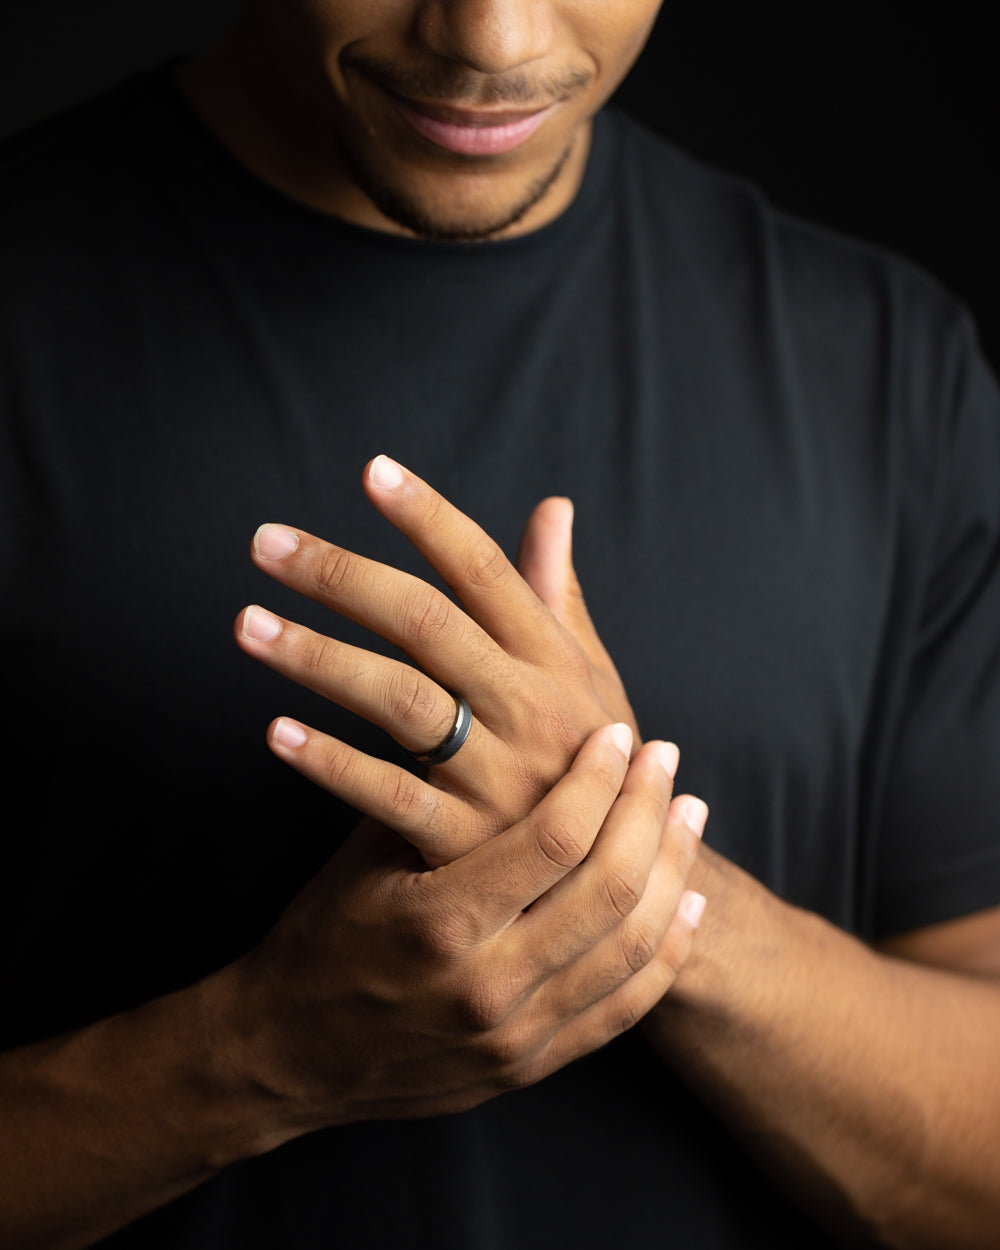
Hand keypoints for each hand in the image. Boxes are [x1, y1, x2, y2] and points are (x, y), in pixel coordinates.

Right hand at [216, 724, 706, 1136]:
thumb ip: (432, 796)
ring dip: (674, 871)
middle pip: (610, 888)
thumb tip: (483, 709)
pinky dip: (666, 950)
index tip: (618, 734)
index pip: (554, 839)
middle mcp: (488, 985)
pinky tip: (687, 901)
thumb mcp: (365, 857)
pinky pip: (625, 1007)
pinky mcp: (532, 1066)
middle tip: (666, 759)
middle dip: (648, 811)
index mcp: (440, 922)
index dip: (598, 779)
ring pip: (632, 947)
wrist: (289, 1055)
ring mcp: (516, 1036)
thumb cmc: (323, 936)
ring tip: (688, 814)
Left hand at [235, 456, 641, 864]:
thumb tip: (552, 507)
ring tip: (247, 624)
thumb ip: (559, 593)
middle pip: (426, 622)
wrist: (622, 882)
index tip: (371, 472)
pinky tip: (275, 732)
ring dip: (317, 657)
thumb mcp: (591, 677)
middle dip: (342, 576)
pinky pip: (390, 797)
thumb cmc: (593, 763)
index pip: (486, 571)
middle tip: (265, 543)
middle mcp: (531, 708)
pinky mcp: (467, 844)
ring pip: (400, 700)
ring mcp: (500, 778)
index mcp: (555, 660)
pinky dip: (331, 763)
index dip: (429, 518)